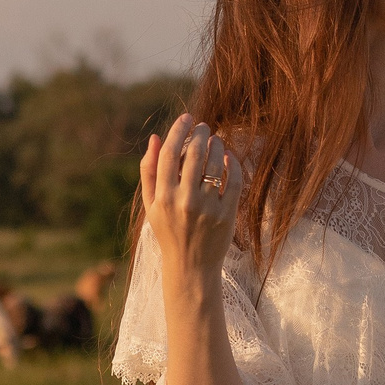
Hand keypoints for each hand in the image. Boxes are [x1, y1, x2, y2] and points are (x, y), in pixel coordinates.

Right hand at [139, 113, 241, 283]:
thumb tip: (156, 137)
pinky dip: (233, 165)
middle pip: (195, 155)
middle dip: (201, 134)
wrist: (190, 267)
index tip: (187, 118)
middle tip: (204, 127)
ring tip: (216, 141)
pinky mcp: (227, 215)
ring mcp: (208, 209)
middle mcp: (185, 201)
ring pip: (216, 165)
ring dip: (218, 146)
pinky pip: (235, 182)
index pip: (170, 154)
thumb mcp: (151, 204)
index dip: (179, 130)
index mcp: (163, 197)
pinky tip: (229, 157)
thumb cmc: (168, 231)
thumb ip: (149, 171)